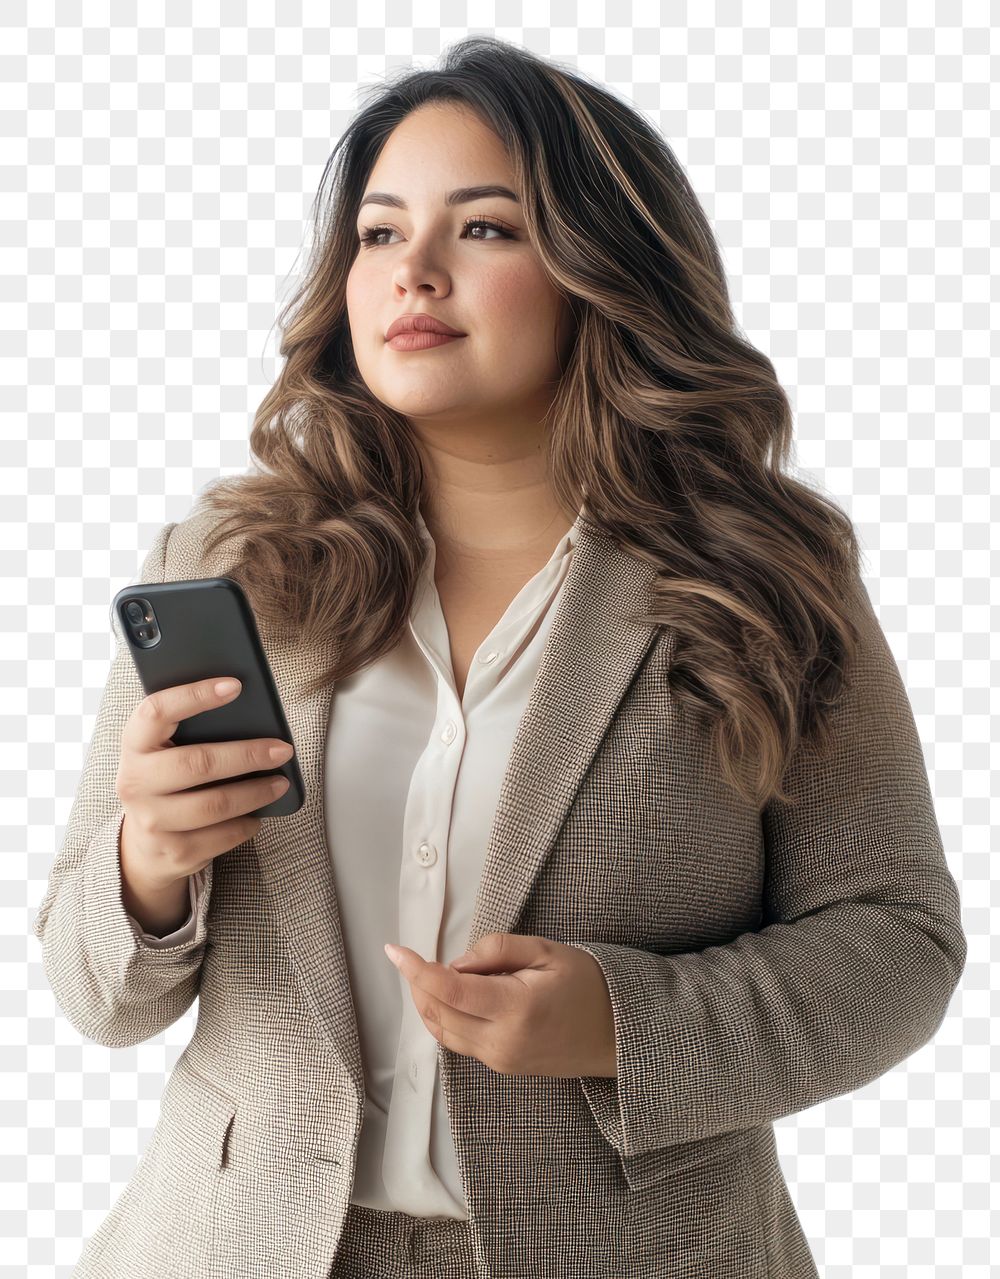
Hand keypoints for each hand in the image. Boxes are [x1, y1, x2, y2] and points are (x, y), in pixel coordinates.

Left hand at [384, 932, 617, 1078]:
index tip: (394, 951)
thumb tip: (458, 963)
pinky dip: (442, 1018)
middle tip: (414, 956)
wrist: (617, 1035)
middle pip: (439, 1013)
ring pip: (442, 1032)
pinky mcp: (500, 1067)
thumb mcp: (548, 952)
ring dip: (426, 1003)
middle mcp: (501, 1042)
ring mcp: (499, 1060)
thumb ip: (498, 951)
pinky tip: (446, 997)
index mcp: (516, 1009)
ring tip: (425, 974)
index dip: (417, 970)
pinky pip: (458, 1043)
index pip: (450, 991)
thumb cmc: (588, 986)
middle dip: (418, 984)